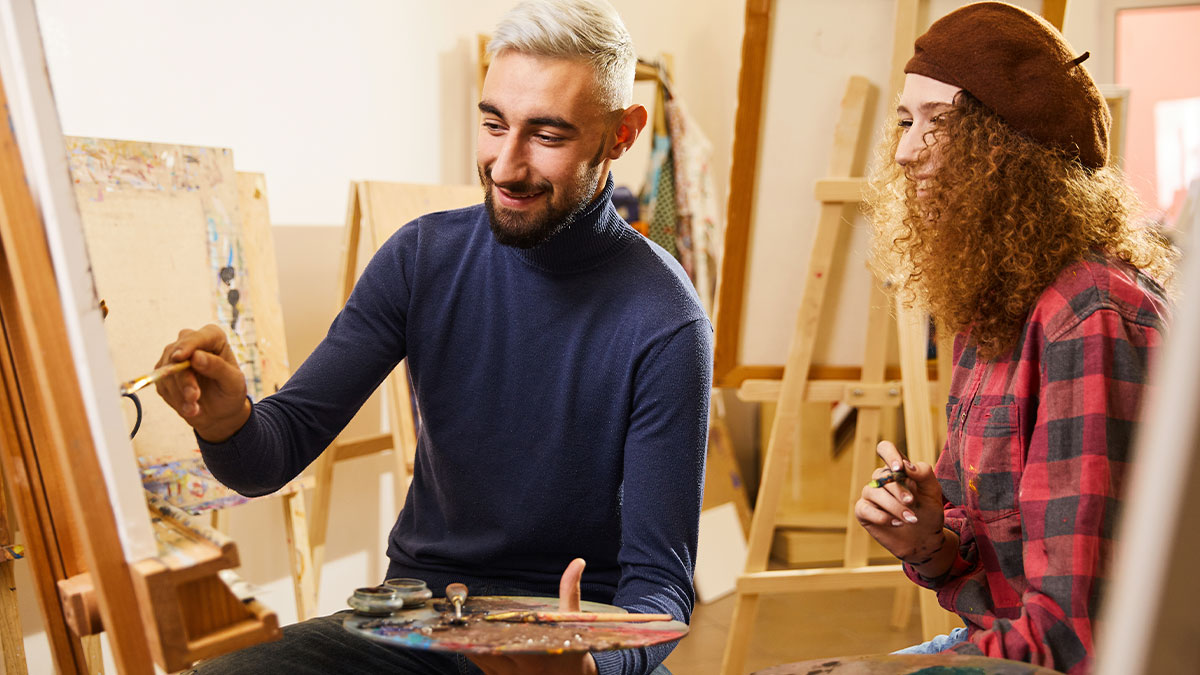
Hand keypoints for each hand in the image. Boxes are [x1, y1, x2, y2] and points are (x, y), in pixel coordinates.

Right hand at [153, 324, 249, 441]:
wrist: (220, 411)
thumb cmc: (230, 392)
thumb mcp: (233, 382)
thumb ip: (218, 367)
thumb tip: (196, 356)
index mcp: (213, 337)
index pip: (197, 337)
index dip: (187, 346)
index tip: (179, 357)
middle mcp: (191, 342)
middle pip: (176, 355)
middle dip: (184, 379)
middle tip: (194, 397)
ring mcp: (174, 358)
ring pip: (166, 372)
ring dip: (180, 394)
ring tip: (195, 409)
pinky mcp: (163, 374)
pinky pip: (162, 385)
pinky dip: (175, 400)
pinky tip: (189, 409)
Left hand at [467, 558, 597, 674]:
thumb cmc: (573, 650)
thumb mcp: (572, 622)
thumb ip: (570, 593)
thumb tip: (577, 563)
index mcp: (537, 657)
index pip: (505, 644)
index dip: (488, 631)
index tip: (478, 617)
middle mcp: (520, 672)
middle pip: (487, 653)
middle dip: (473, 636)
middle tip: (460, 617)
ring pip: (481, 661)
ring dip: (470, 643)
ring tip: (458, 625)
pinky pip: (482, 667)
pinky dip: (474, 652)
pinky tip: (468, 637)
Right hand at [854, 441, 946, 566]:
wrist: (925, 540)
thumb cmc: (929, 512)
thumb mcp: (933, 491)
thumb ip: (924, 473)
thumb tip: (906, 466)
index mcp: (897, 469)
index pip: (885, 449)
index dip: (889, 454)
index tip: (899, 468)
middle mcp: (881, 480)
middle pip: (881, 475)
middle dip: (899, 491)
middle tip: (913, 503)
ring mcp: (871, 495)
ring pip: (873, 492)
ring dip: (894, 506)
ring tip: (911, 519)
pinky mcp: (863, 512)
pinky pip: (865, 509)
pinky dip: (882, 517)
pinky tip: (896, 523)